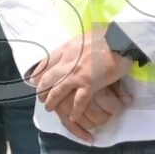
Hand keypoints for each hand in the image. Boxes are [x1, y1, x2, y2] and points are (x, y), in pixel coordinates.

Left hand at [27, 26, 133, 142]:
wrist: (120, 39)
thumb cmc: (105, 37)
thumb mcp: (82, 38)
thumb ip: (73, 47)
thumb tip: (70, 52)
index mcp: (65, 49)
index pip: (45, 63)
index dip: (38, 74)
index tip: (34, 80)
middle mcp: (66, 62)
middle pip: (47, 80)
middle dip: (41, 90)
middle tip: (40, 98)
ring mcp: (76, 74)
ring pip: (57, 91)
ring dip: (52, 102)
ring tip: (49, 108)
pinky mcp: (89, 83)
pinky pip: (78, 101)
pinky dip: (74, 111)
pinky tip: (72, 116)